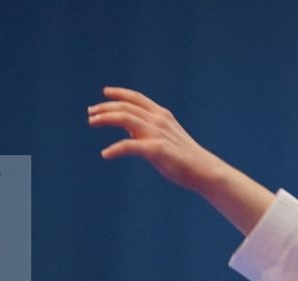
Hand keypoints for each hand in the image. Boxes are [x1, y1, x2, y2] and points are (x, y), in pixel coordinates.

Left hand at [88, 87, 223, 190]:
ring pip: (124, 118)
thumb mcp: (167, 138)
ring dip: (105, 119)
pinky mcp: (156, 150)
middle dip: (105, 108)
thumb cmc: (186, 159)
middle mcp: (158, 121)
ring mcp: (157, 134)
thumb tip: (129, 131)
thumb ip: (148, 131)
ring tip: (92, 122)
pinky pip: (128, 146)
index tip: (105, 93)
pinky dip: (114, 149)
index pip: (137, 98)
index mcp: (163, 116)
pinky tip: (105, 154)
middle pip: (125, 107)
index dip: (119, 93)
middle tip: (91, 113)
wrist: (206, 171)